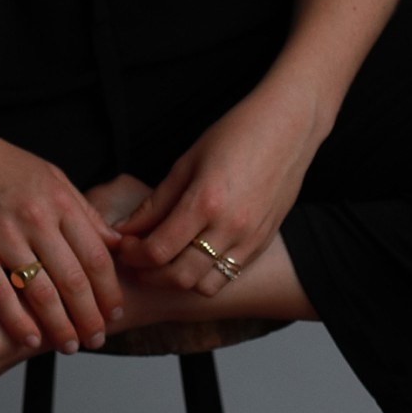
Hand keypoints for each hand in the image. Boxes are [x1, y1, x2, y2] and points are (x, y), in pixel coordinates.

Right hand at [0, 121, 124, 354]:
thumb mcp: (50, 175)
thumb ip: (82, 210)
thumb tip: (115, 241)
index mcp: (58, 200)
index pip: (95, 254)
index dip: (109, 288)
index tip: (115, 310)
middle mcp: (36, 218)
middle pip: (73, 278)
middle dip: (90, 315)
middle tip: (97, 338)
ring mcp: (4, 235)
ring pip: (41, 291)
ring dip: (59, 325)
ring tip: (69, 345)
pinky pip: (0, 293)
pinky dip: (18, 321)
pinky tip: (30, 338)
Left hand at [114, 75, 321, 298]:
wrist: (288, 127)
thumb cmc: (236, 134)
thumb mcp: (187, 161)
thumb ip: (155, 202)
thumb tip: (125, 229)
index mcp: (206, 201)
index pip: (158, 250)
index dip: (133, 254)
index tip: (123, 245)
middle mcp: (230, 227)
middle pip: (178, 277)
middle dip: (148, 275)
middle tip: (135, 261)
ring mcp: (249, 239)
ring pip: (204, 285)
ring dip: (176, 281)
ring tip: (161, 263)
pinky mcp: (261, 243)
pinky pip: (227, 276)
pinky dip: (204, 275)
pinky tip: (191, 257)